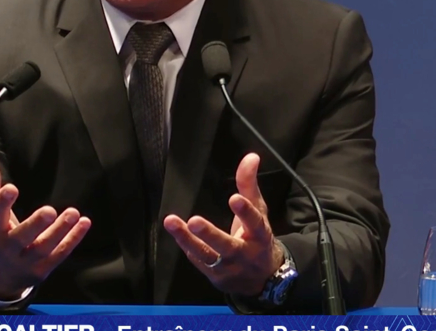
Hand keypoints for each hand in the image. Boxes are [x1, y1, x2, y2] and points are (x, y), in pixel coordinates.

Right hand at [0, 152, 91, 300]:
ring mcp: (26, 262)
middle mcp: (7, 248)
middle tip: (49, 210)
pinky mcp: (42, 270)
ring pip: (43, 247)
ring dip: (60, 231)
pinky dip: (73, 240)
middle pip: (22, 237)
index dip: (2, 203)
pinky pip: (59, 255)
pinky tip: (84, 223)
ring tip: (73, 212)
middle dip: (35, 225)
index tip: (11, 188)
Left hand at [163, 153, 282, 296]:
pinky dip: (187, 246)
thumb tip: (251, 156)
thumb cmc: (258, 237)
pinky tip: (175, 232)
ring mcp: (228, 268)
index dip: (245, 212)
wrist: (264, 279)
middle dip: (210, 234)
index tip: (234, 198)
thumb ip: (249, 185)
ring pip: (206, 255)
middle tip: (194, 221)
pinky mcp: (215, 277)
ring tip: (171, 222)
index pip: (254, 223)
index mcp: (260, 236)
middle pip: (226, 245)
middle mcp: (244, 254)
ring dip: (187, 240)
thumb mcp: (259, 211)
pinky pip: (198, 260)